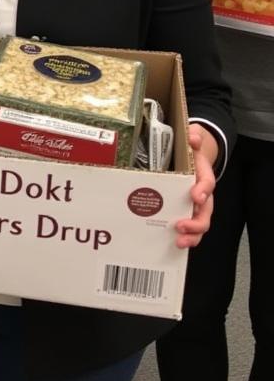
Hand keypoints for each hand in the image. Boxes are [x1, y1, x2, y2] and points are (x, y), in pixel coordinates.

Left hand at [174, 124, 218, 248]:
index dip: (203, 190)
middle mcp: (202, 195)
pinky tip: (172, 244)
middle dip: (195, 223)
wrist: (193, 157)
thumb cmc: (191, 152)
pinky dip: (183, 237)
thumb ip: (193, 138)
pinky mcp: (185, 212)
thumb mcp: (192, 141)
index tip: (196, 196)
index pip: (207, 184)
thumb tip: (192, 137)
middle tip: (182, 227)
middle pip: (205, 213)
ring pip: (198, 225)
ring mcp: (194, 206)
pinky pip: (188, 228)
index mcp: (203, 177)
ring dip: (191, 236)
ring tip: (179, 242)